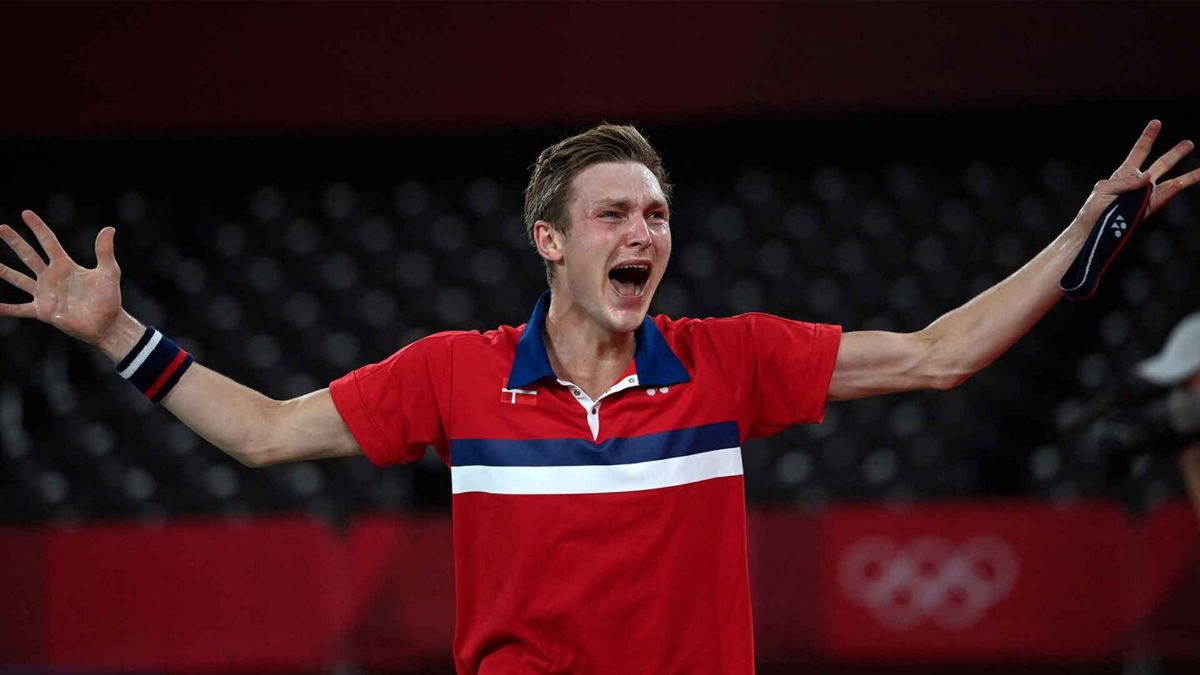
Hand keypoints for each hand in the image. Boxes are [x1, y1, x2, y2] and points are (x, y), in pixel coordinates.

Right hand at [0, 211, 123, 344]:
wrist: (106, 323)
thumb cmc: (110, 298)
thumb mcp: (108, 272)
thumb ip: (104, 252)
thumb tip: (109, 228)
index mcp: (65, 265)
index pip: (48, 241)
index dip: (38, 227)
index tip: (26, 213)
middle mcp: (51, 277)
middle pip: (28, 255)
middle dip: (14, 241)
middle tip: (1, 227)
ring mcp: (45, 293)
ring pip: (18, 279)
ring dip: (4, 271)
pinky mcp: (43, 311)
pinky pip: (20, 309)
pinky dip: (7, 310)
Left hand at [1076, 120, 1198, 224]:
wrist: (1091, 230)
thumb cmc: (1093, 209)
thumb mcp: (1104, 188)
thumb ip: (1125, 181)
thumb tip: (1148, 177)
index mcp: (1125, 174)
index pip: (1139, 151)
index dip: (1148, 137)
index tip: (1156, 122)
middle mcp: (1139, 183)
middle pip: (1161, 165)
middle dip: (1175, 154)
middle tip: (1189, 143)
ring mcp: (1146, 196)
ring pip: (1171, 183)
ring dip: (1187, 177)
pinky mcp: (1148, 210)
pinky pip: (1164, 198)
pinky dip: (1173, 190)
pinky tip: (1185, 181)